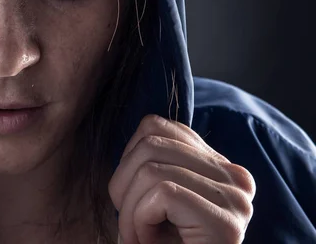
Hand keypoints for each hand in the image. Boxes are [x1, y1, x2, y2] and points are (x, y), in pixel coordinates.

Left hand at [108, 114, 255, 243]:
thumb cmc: (158, 243)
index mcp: (218, 164)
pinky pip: (160, 194)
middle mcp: (236, 177)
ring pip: (150, 169)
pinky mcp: (225, 221)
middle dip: (122, 186)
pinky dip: (138, 221)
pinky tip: (149, 242)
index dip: (126, 162)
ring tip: (144, 236)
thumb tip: (143, 128)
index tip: (136, 199)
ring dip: (129, 210)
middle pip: (149, 143)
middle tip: (135, 223)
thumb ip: (154, 160)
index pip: (154, 126)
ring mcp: (235, 198)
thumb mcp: (152, 195)